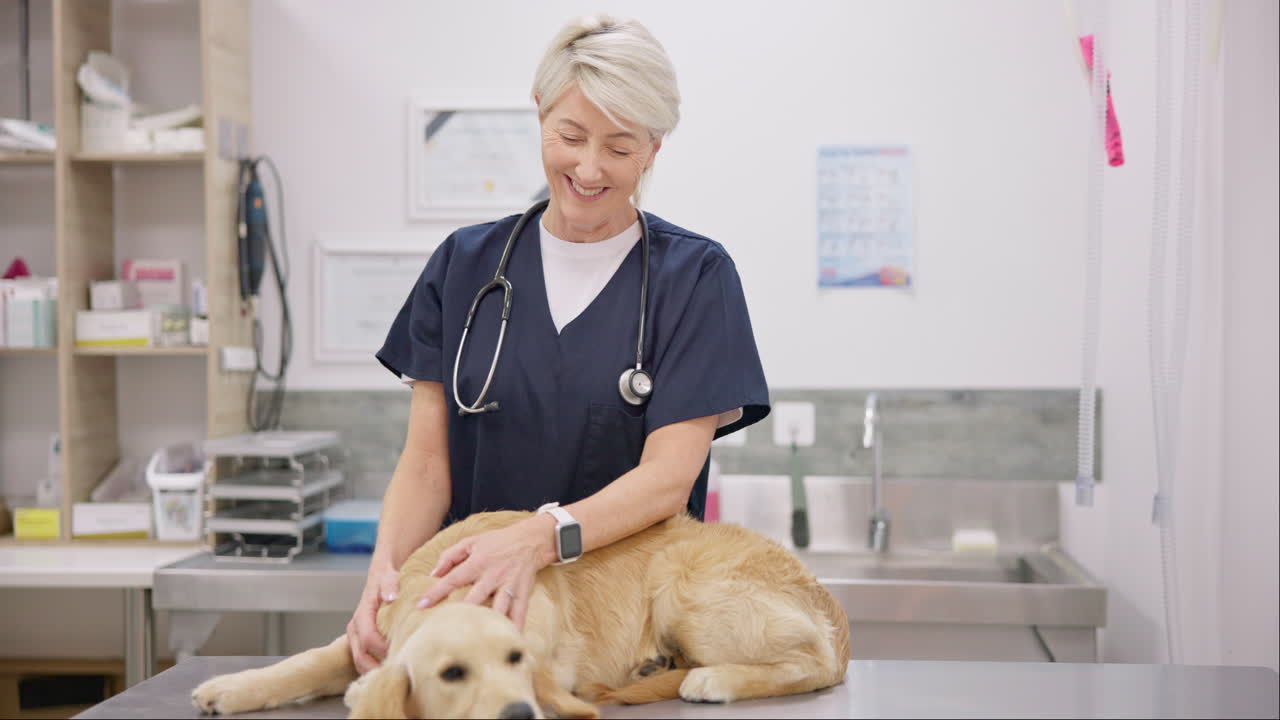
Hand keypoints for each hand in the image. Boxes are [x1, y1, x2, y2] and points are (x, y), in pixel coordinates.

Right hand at [346, 563, 398, 673]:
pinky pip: (364, 660)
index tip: (400, 654)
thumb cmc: (387, 577)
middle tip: (397, 675)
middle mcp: (355, 628)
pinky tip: (389, 672)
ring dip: (375, 672)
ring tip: (394, 677)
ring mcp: (356, 636)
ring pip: (360, 662)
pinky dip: (374, 668)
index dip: (383, 650)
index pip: (368, 639)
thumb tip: (390, 597)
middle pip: (360, 657)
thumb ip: (389, 585)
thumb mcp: (389, 576)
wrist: (381, 576)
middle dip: (377, 668)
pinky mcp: (360, 641)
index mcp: (362, 614)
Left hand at [416, 515, 555, 630]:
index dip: (436, 592)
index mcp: (477, 563)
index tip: (421, 606)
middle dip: (462, 614)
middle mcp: (492, 575)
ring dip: (489, 624)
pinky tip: (512, 642)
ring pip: (498, 608)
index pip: (453, 579)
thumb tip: (433, 574)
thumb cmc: (497, 542)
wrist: (530, 539)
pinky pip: (519, 612)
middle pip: (475, 598)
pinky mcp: (523, 592)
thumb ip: (450, 556)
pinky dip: (516, 627)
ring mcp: (509, 585)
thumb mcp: (472, 541)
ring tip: (478, 643)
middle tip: (448, 631)